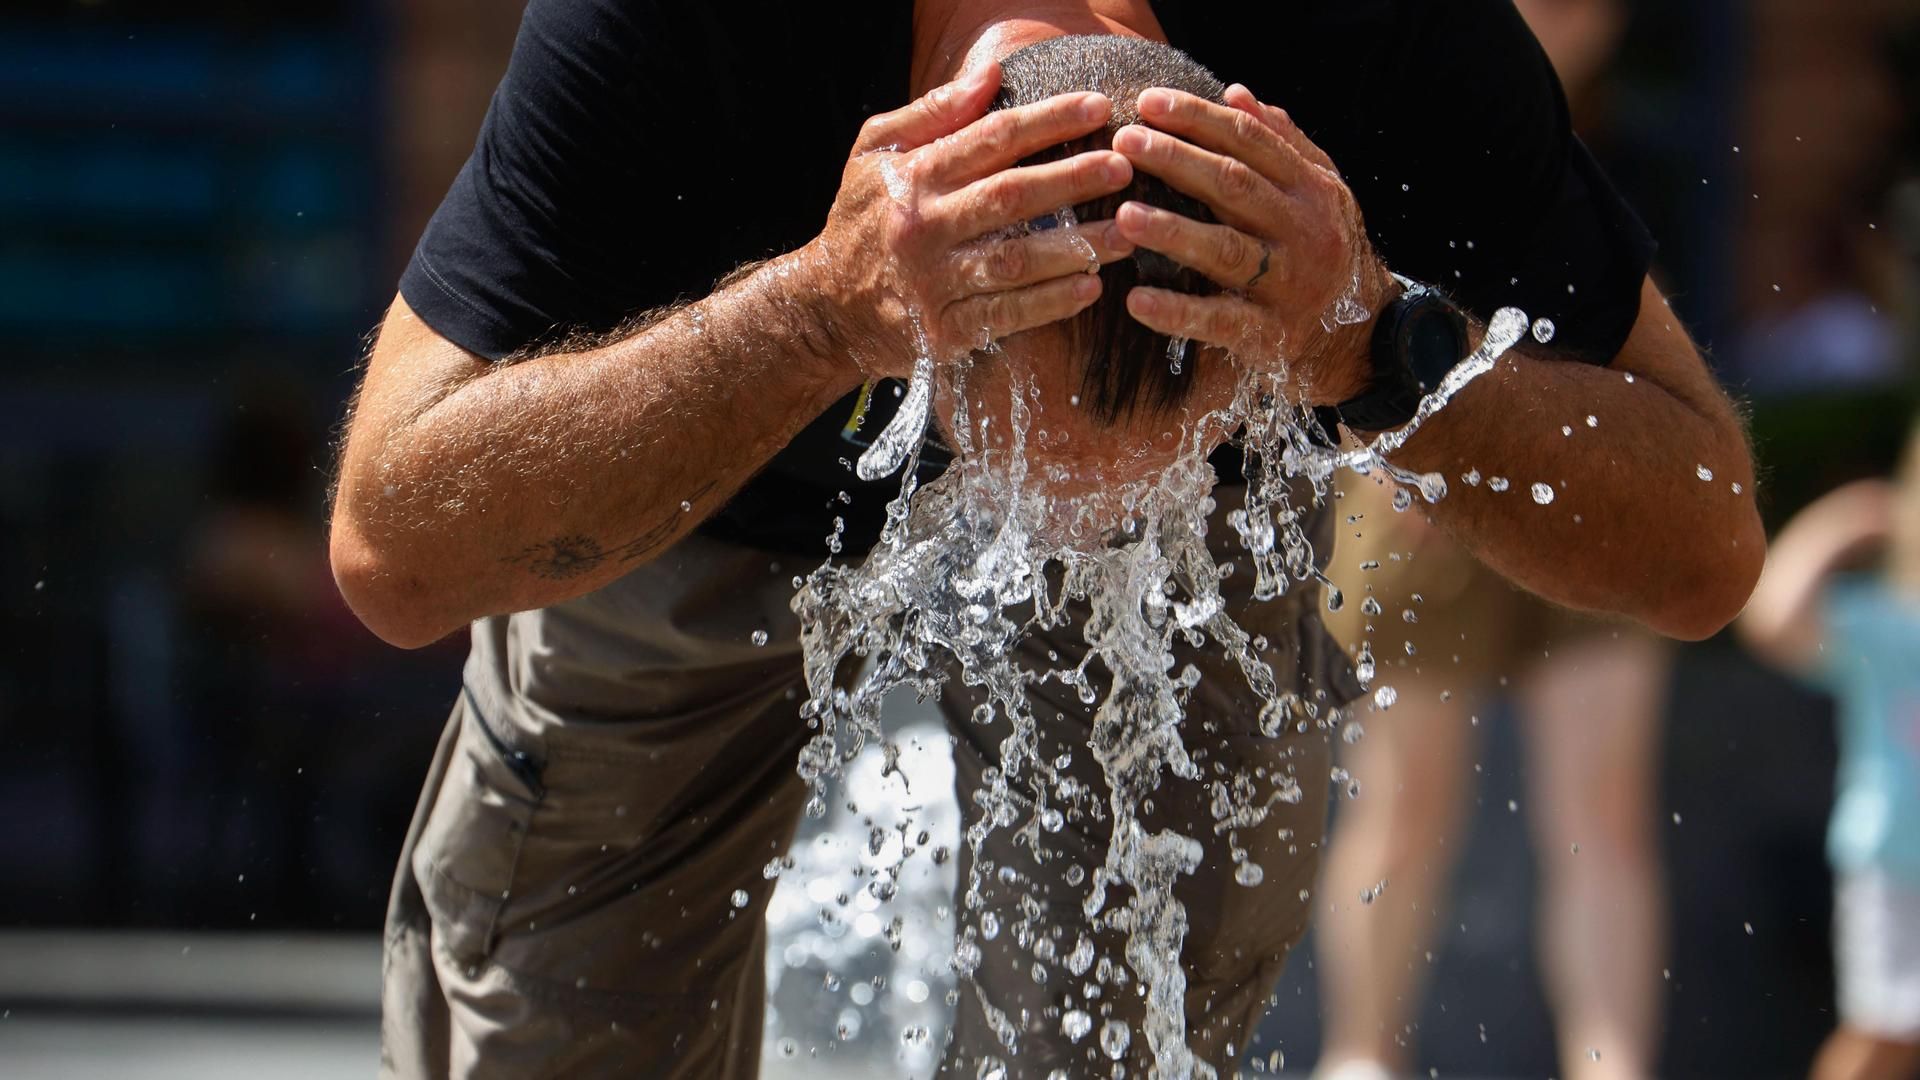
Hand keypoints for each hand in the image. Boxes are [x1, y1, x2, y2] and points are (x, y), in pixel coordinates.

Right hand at [805, 64, 1138, 378]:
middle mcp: (923, 228)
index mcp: (912, 178)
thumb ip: (932, 113)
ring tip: (1128, 233)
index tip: (1098, 108)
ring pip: (1015, 260)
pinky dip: (1050, 303)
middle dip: (1073, 179)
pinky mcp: (943, 331)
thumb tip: (990, 74)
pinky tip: (1090, 286)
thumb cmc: (862, 221)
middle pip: (1010, 196)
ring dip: (1077, 247)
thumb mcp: (875, 154)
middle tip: (1124, 166)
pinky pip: (1006, 315)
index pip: (991, 139)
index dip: (1048, 121)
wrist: (825, 309)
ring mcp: (933, 283)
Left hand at [1111, 83, 1392, 403]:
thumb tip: (1236, 94)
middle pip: (1234, 186)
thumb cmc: (1327, 250)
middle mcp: (1302, 230)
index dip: (1198, 118)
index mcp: (1310, 189)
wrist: (1365, 338)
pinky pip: (1219, 321)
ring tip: (1123, 216)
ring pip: (1226, 251)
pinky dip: (1178, 313)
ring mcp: (1286, 283)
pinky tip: (1137, 301)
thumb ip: (1283, 144)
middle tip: (1123, 143)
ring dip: (1173, 231)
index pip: (1250, 141)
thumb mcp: (1322, 193)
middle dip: (1176, 161)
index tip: (1147, 102)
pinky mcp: (1270, 334)